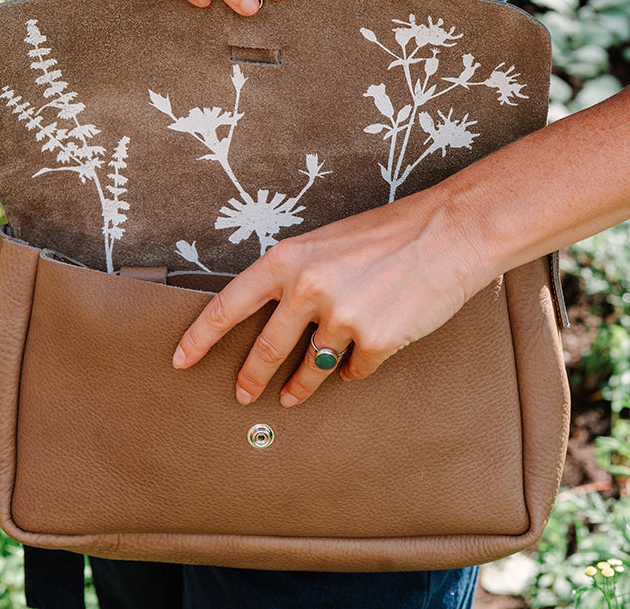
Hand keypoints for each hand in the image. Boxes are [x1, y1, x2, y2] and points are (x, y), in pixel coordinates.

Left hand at [172, 189, 487, 405]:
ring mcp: (341, 317)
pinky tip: (364, 356)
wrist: (448, 232)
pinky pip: (354, 369)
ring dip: (300, 386)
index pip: (229, 305)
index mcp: (288, 259)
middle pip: (267, 349)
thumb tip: (275, 319)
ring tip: (292, 396)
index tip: (181, 359)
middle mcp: (307, 289)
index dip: (200, 336)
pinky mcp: (375, 340)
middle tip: (242, 395)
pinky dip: (356, 367)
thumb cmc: (386, 233)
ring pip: (311, 367)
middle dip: (250, 378)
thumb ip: (296, 278)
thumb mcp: (326, 244)